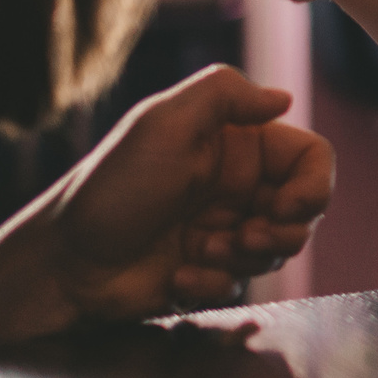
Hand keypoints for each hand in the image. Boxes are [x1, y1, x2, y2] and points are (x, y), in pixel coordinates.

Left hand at [44, 64, 333, 315]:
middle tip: (246, 237)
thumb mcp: (163, 123)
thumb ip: (224, 94)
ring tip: (201, 252)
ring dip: (247, 257)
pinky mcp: (207, 271)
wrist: (64, 261)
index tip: (284, 207)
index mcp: (236, 145)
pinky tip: (178, 277)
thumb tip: (284, 97)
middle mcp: (237, 186)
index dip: (313, 186)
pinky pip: (241, 283)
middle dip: (284, 231)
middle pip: (305, 210)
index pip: (310, 158)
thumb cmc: (112, 187)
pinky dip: (214, 282)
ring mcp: (223, 230)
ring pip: (279, 250)